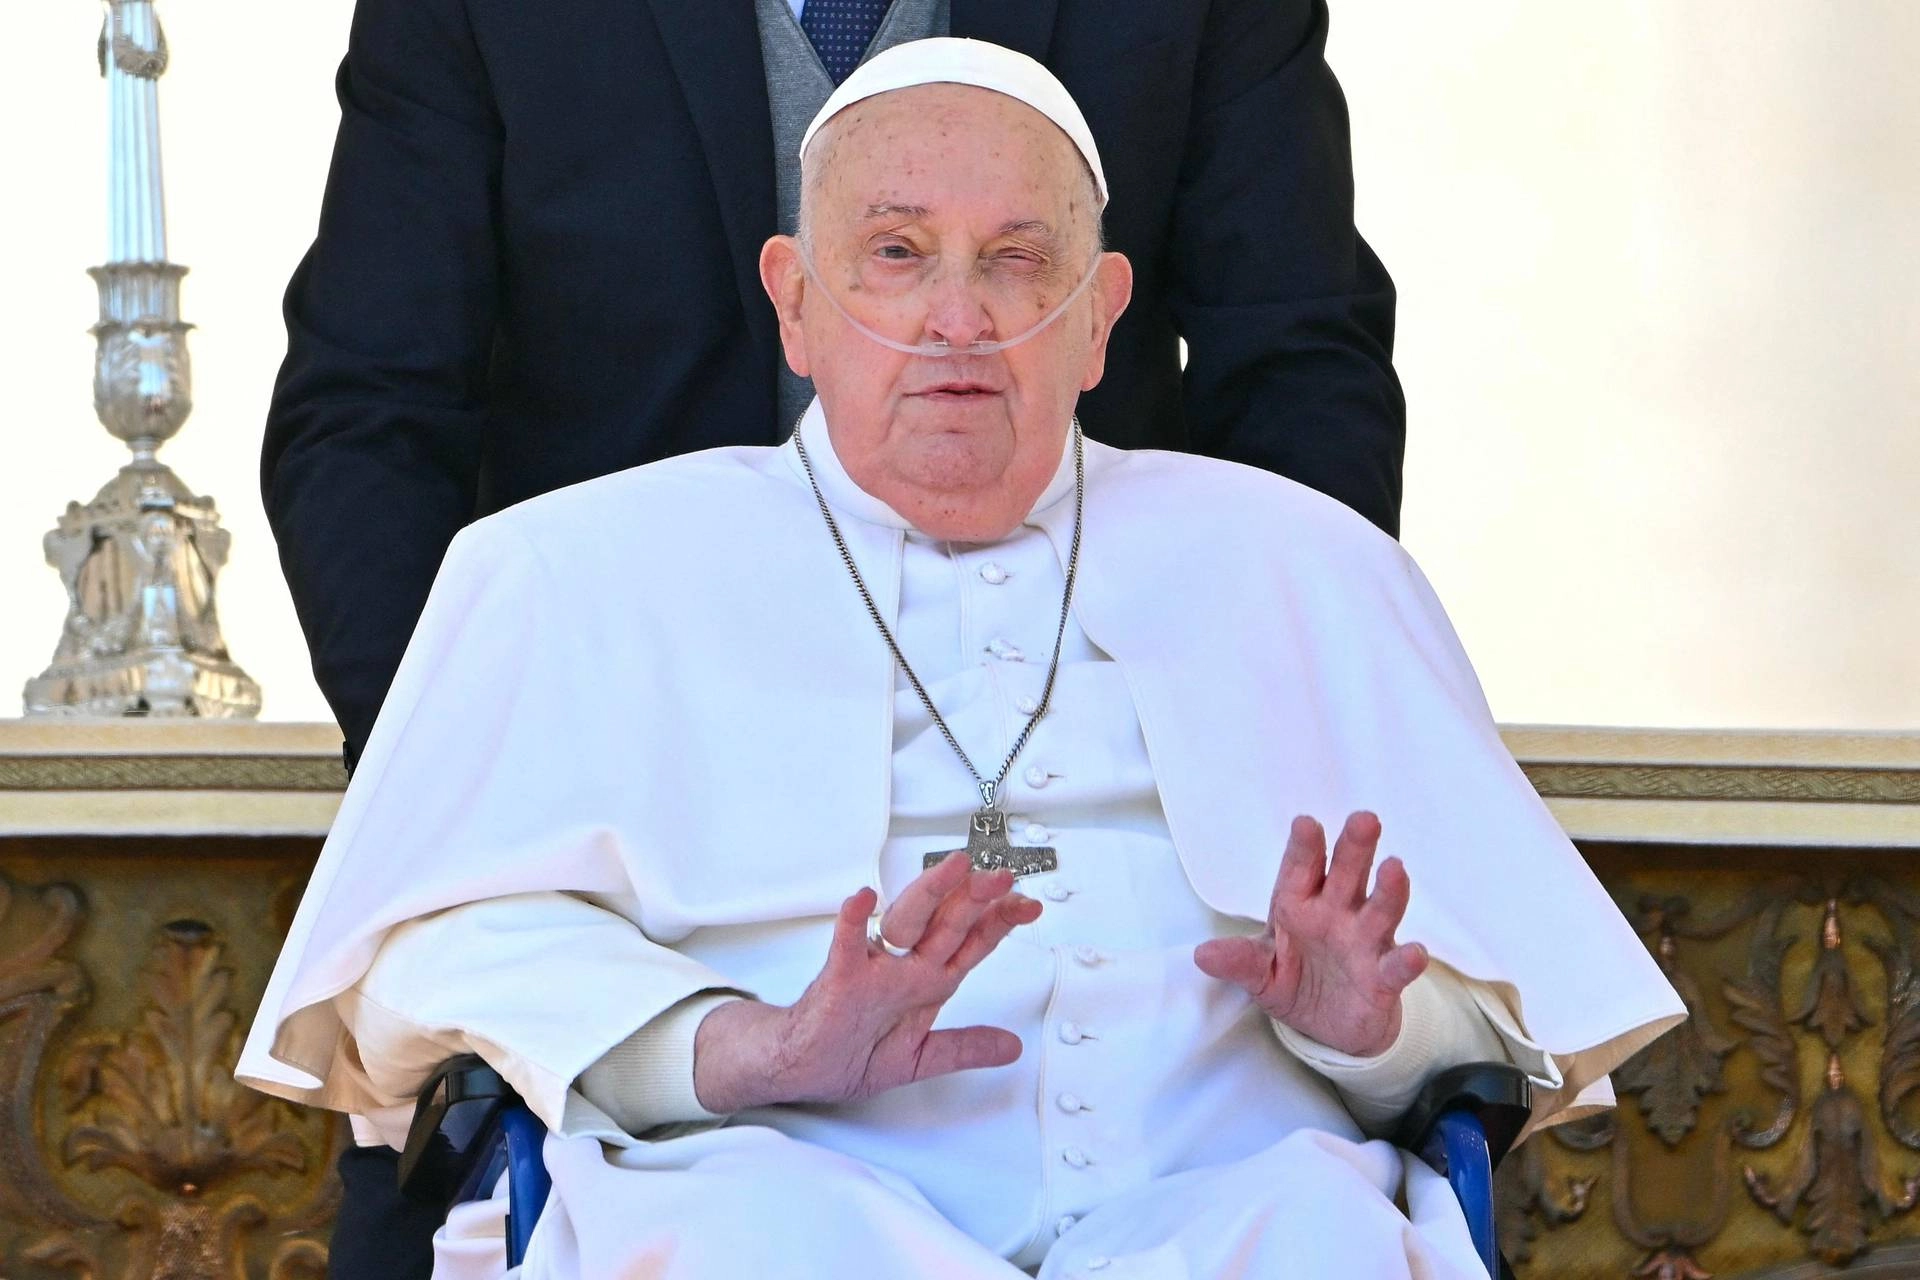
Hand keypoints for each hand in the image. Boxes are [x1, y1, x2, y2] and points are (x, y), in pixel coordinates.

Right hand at [692, 852, 1041, 1111]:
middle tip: (1001, 878)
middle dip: (976, 901)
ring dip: (929, 894)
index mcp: (927, 983)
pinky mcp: (839, 980)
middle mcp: (904, 968)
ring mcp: (873, 970)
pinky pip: (845, 947)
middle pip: (946, 925)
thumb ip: (965, 1048)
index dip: (999, 924)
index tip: (1028, 905)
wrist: (803, 1066)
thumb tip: (1010, 1046)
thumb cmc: (852, 1052)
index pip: (970, 945)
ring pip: (905, 923)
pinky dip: (852, 922)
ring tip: (952, 870)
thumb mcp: (922, 1058)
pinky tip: (861, 900)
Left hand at [1193, 812, 1426, 1057]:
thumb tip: (1201, 955)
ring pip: (1379, 910)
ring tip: (1394, 869)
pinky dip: (1406, 960)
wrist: (1329, 1028)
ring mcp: (1364, 943)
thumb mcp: (1260, 974)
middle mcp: (1336, 915)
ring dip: (1388, 891)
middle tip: (1364, 820)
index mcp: (1299, 905)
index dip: (1304, 847)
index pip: (1301, 870)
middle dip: (1354, 849)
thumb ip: (1238, 962)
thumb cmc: (1293, 982)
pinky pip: (1396, 966)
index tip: (1305, 823)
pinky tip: (1414, 952)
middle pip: (1346, 875)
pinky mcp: (1384, 978)